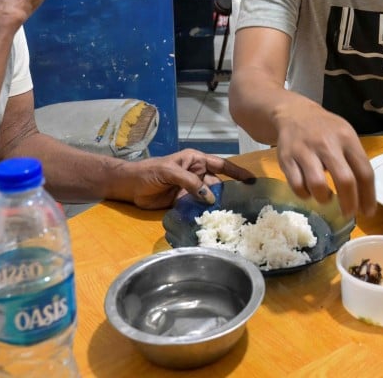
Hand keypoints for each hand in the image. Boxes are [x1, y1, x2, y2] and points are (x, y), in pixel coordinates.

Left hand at [123, 149, 254, 209]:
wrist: (130, 186)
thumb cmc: (149, 172)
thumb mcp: (169, 172)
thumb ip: (189, 182)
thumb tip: (209, 197)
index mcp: (196, 160)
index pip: (221, 165)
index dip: (237, 172)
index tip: (252, 180)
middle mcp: (197, 174)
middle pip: (217, 184)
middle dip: (229, 193)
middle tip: (242, 206)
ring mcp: (191, 189)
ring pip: (209, 197)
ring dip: (217, 206)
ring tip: (230, 216)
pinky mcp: (184, 203)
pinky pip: (198, 208)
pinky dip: (204, 214)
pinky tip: (212, 221)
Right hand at [273, 102, 375, 217]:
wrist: (293, 113)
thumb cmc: (325, 130)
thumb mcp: (345, 136)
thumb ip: (355, 161)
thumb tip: (365, 197)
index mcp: (347, 139)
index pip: (364, 171)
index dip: (368, 196)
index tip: (368, 212)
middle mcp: (327, 144)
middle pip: (344, 180)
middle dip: (349, 203)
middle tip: (348, 214)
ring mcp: (305, 150)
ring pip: (317, 185)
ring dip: (323, 198)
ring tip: (325, 198)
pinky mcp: (286, 158)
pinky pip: (297, 185)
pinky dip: (304, 195)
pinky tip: (308, 192)